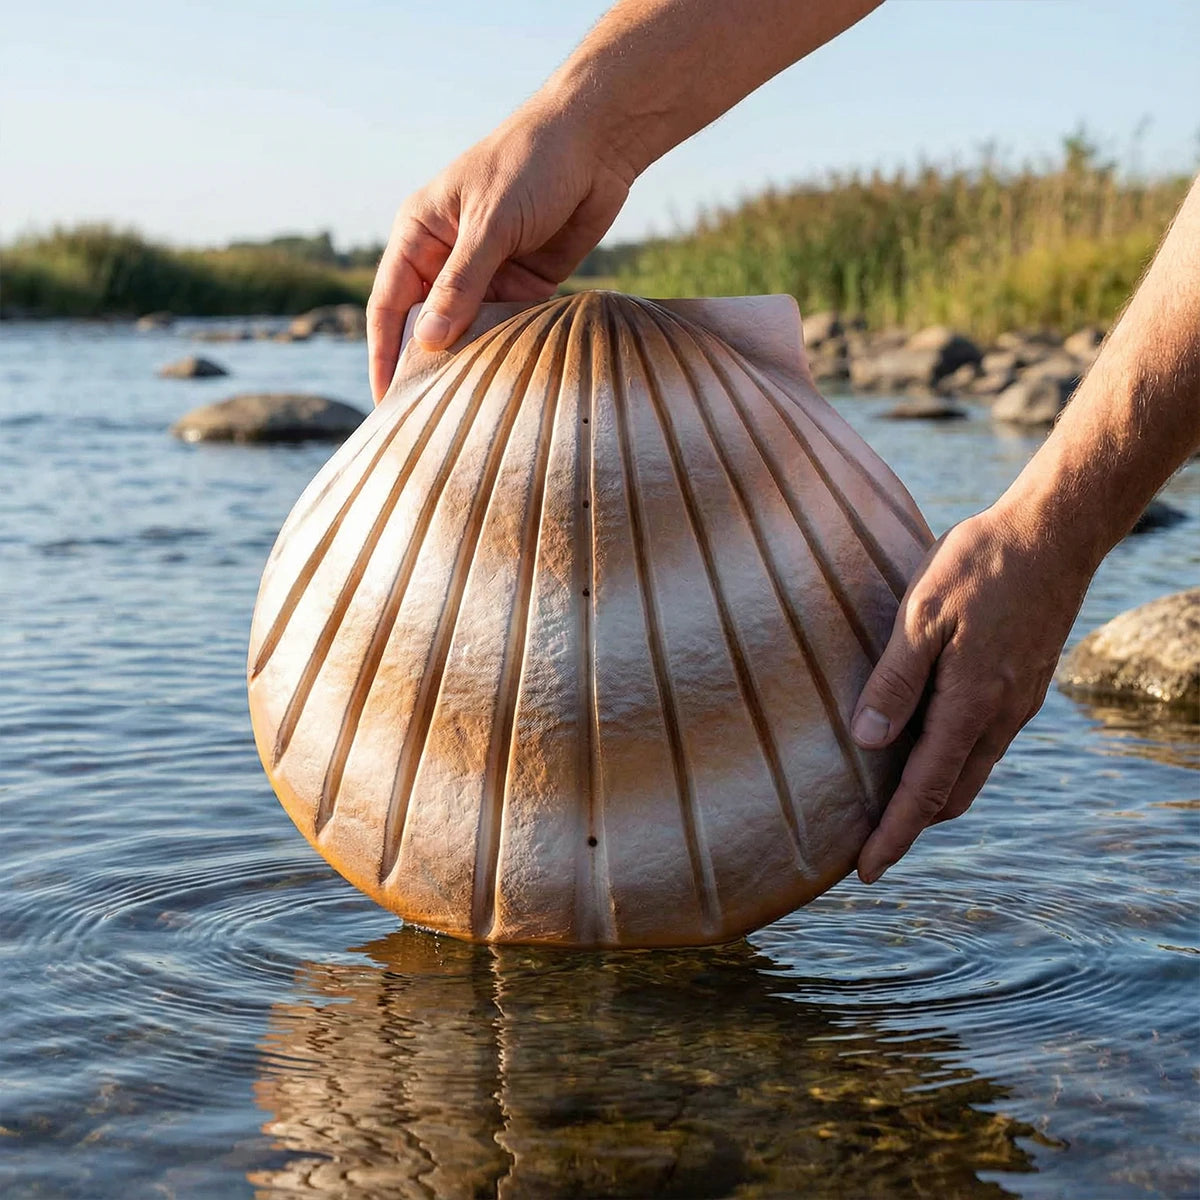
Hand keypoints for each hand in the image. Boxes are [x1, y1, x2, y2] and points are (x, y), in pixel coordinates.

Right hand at [367, 99, 632, 401]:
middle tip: (426, 419)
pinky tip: (509, 380)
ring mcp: (487, 274)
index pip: (390, 306)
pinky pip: (508, 328)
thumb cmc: (532, 164)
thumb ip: (462, 284)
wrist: (598, 142)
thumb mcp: (490, 224)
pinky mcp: (525, 285)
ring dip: (471, 364)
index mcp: (420, 235)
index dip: (385, 355)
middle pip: (428, 326)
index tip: (386, 402)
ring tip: (469, 411)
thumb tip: (431, 343)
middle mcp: (447, 258)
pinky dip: (507, 351)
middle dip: (427, 367)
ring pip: (469, 332)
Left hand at [850, 504, 1091, 883]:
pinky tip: (923, 743)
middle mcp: (1001, 716)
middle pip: (952, 794)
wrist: (1054, 533)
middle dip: (912, 825)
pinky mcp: (1024, 685)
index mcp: (971, 705)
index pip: (925, 791)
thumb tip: (868, 742)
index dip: (893, 834)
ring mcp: (1018, 703)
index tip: (865, 872)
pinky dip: (952, 761)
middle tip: (868, 840)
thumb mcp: (920, 615)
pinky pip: (984, 742)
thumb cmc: (979, 566)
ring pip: (971, 771)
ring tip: (888, 799)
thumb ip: (895, 681)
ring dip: (932, 793)